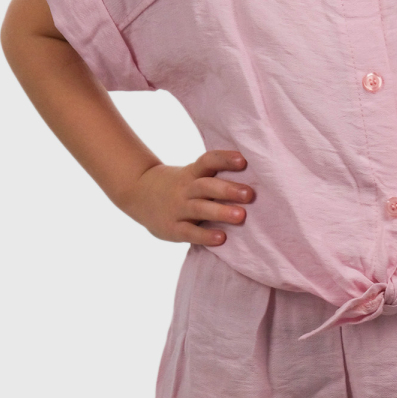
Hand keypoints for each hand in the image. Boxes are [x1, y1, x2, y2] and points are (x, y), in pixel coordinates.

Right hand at [118, 149, 254, 244]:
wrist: (139, 193)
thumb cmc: (181, 185)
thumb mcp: (192, 175)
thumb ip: (215, 176)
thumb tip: (257, 177)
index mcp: (192, 173)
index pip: (208, 161)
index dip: (225, 159)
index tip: (243, 161)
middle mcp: (185, 189)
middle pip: (206, 186)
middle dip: (228, 189)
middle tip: (250, 194)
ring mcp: (177, 208)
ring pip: (200, 209)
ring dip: (220, 212)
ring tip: (241, 216)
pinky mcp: (172, 229)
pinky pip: (189, 232)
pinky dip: (205, 236)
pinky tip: (222, 238)